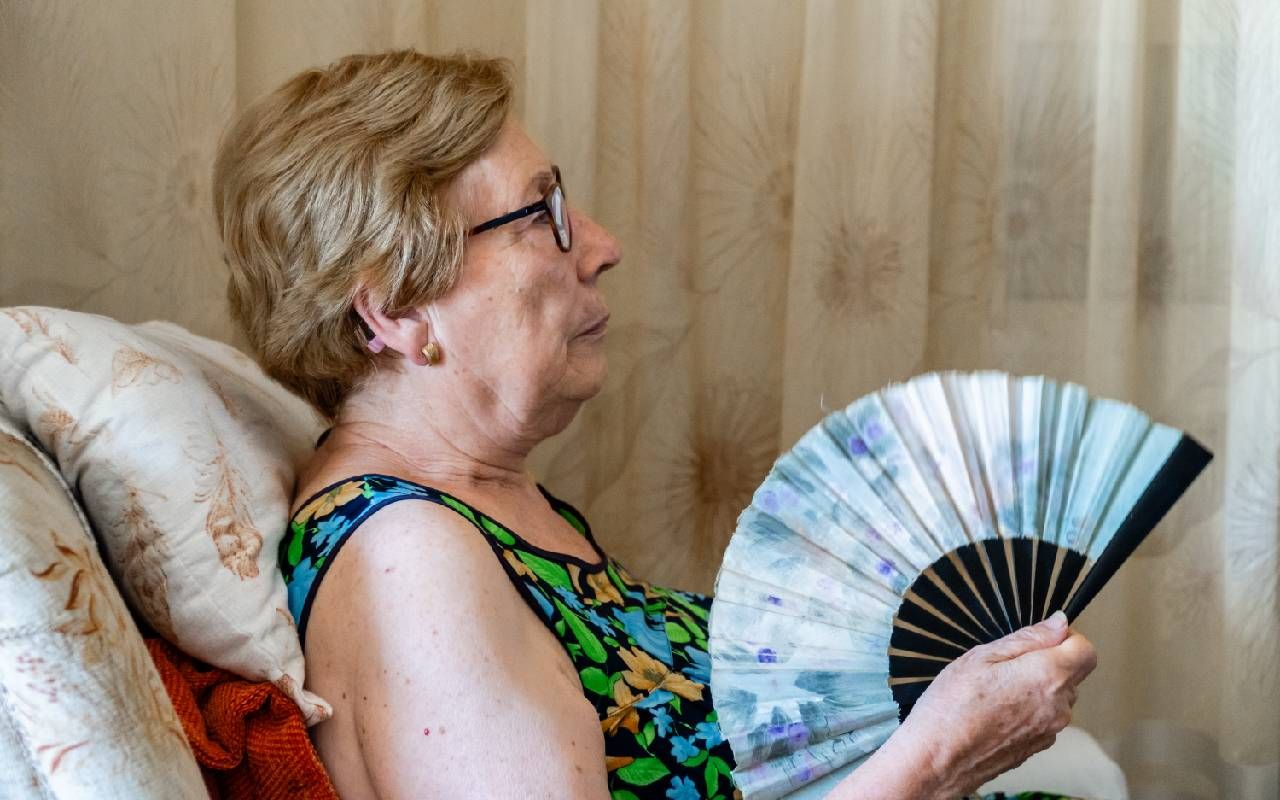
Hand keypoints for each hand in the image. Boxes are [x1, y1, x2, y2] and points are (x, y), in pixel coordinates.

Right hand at [896, 610, 1097, 797]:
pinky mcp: (1038, 748)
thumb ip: (1028, 638)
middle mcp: (1058, 706)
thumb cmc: (951, 707)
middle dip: (1047, 663)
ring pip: (1057, 698)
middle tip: (1005, 666)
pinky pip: (1043, 719)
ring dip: (1036, 689)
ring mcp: (1050, 731)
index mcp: (1048, 676)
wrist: (937, 761)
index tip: (1040, 640)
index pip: (1085, 651)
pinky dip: (1027, 711)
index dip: (1066, 639)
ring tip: (994, 691)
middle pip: (1071, 675)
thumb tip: (1059, 624)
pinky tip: (994, 712)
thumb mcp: (981, 657)